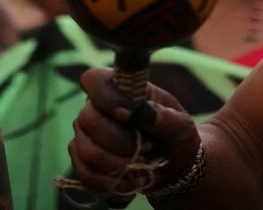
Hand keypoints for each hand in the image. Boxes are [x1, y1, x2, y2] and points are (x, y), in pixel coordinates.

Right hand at [69, 68, 201, 200]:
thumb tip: (144, 112)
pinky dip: (113, 183)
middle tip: (147, 148)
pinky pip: (86, 175)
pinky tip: (133, 181)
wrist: (172, 166)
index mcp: (118, 90)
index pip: (93, 80)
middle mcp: (94, 109)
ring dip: (119, 166)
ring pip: (87, 152)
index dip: (105, 97)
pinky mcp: (82, 162)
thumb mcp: (181, 125)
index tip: (127, 115)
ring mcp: (84, 136)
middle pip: (88, 120)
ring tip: (143, 166)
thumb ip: (166, 117)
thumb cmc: (174, 136)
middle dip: (120, 142)